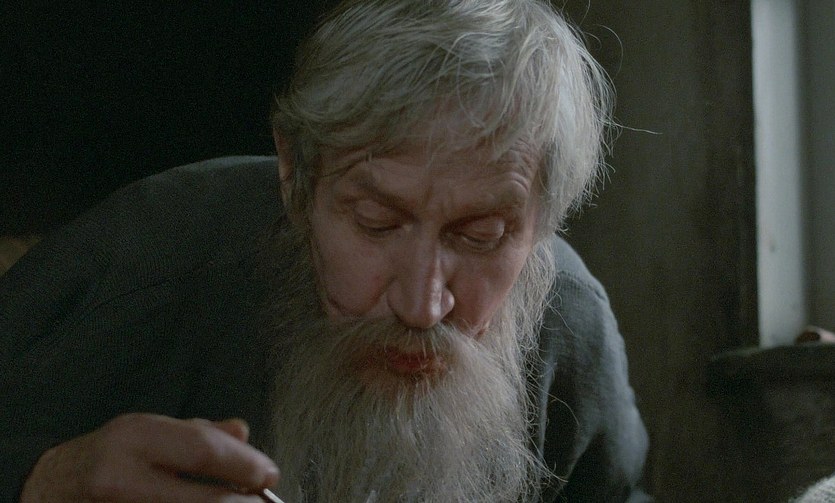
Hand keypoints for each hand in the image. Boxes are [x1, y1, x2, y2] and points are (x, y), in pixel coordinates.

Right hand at [19, 413, 279, 501]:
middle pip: (200, 499)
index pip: (201, 449)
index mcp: (135, 436)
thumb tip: (243, 433)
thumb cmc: (108, 457)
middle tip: (262, 502)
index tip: (270, 475)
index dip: (243, 464)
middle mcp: (121, 475)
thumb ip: (197, 433)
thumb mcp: (150, 432)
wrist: (49, 487)